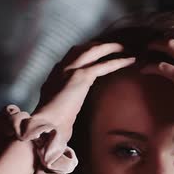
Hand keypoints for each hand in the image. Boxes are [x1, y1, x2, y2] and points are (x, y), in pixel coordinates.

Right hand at [0, 42, 134, 173]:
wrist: (44, 128)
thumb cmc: (49, 127)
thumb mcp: (56, 113)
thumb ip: (64, 109)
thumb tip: (67, 122)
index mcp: (54, 77)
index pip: (70, 58)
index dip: (84, 53)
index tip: (97, 52)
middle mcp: (60, 69)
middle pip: (81, 49)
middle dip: (98, 45)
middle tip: (113, 46)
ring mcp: (69, 71)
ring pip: (92, 51)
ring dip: (109, 48)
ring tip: (123, 48)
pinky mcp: (79, 77)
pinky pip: (102, 65)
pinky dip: (117, 61)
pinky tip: (129, 60)